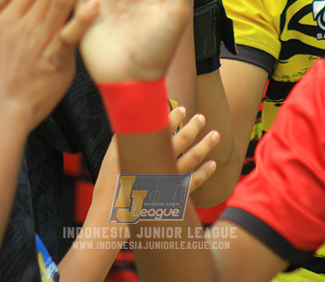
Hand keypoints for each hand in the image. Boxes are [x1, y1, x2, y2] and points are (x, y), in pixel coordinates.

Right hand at [97, 106, 218, 198]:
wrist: (111, 216)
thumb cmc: (109, 184)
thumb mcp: (112, 158)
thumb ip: (123, 139)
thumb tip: (130, 121)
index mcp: (143, 152)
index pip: (163, 129)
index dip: (173, 117)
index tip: (183, 108)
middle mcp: (158, 164)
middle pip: (181, 141)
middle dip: (193, 127)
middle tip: (201, 117)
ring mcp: (168, 180)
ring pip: (191, 159)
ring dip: (205, 145)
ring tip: (215, 135)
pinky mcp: (173, 195)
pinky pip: (192, 182)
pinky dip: (204, 173)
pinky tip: (212, 164)